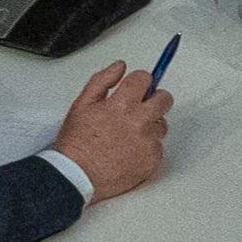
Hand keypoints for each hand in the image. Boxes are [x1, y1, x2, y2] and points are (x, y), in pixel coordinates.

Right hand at [52, 61, 173, 200]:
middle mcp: (139, 122)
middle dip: (154, 99)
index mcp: (122, 105)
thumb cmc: (77, 143)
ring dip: (150, 125)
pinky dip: (147, 146)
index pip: (146, 79)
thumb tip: (120, 66)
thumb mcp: (82, 104)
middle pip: (164, 99)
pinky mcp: (153, 159)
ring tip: (128, 135)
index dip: (141, 82)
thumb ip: (102, 81)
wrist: (78, 175)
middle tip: (140, 108)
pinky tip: (130, 150)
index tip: (138, 87)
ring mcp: (149, 141)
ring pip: (161, 124)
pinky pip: (158, 145)